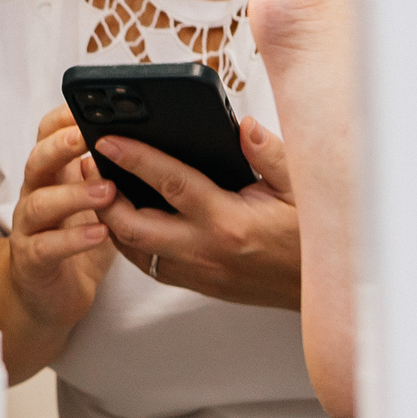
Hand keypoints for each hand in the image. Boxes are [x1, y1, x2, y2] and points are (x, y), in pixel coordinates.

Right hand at [6, 106, 116, 337]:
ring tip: (106, 191)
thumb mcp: (98, 202)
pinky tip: (99, 234)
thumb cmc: (78, 241)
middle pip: (37, 160)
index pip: (47, 134)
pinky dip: (72, 239)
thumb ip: (112, 173)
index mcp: (53, 175)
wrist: (50, 296)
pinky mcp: (32, 259)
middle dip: (60, 146)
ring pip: (40, 202)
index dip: (63, 118)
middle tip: (87, 137)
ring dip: (73, 194)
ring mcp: (29, 227)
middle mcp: (35, 194)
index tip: (86, 106)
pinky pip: (47, 245)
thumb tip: (152, 143)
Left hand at [97, 117, 301, 308]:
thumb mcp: (302, 188)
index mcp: (229, 222)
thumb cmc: (313, 237)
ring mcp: (199, 273)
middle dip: (103, 194)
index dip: (134, 159)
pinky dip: (131, 240)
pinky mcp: (199, 285)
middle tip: (88, 164)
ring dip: (111, 219)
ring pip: (134, 250)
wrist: (328, 290)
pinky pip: (150, 264)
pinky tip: (126, 216)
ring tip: (99, 185)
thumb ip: (270, 154)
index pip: (170, 184)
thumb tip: (241, 126)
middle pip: (133, 225)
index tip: (107, 140)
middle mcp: (206, 251)